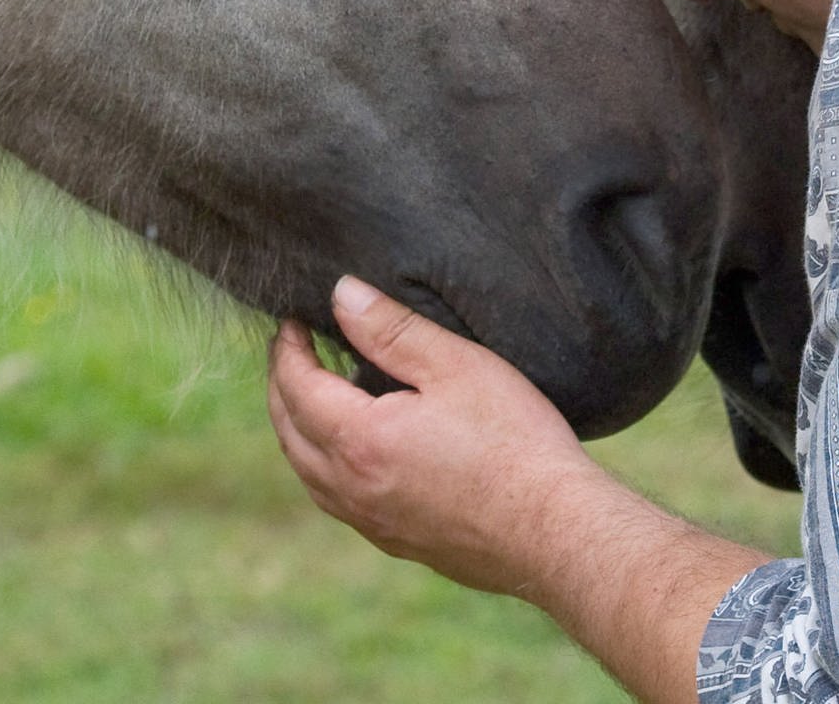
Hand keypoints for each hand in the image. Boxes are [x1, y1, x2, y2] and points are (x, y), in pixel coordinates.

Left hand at [266, 274, 606, 595]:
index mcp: (360, 440)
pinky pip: (337, 502)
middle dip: (281, 387)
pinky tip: (350, 451)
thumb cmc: (513, 441)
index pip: (297, 387)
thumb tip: (340, 295)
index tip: (290, 321)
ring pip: (308, 474)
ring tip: (310, 394)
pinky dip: (323, 467)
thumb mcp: (454, 365)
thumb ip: (390, 329)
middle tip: (290, 350)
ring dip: (297, 430)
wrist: (556, 532)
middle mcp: (353, 489)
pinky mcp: (399, 543)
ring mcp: (374, 523)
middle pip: (289, 433)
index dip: (287, 349)